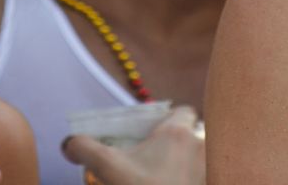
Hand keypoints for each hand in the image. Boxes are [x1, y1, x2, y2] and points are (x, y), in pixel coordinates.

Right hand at [62, 107, 204, 184]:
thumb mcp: (108, 167)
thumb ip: (85, 148)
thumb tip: (69, 144)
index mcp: (178, 133)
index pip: (185, 110)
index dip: (171, 118)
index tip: (156, 132)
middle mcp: (203, 147)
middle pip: (199, 133)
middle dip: (186, 142)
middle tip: (165, 158)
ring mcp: (213, 170)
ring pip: (207, 157)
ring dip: (195, 162)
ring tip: (175, 175)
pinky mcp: (218, 184)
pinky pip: (214, 176)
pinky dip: (201, 179)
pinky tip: (184, 184)